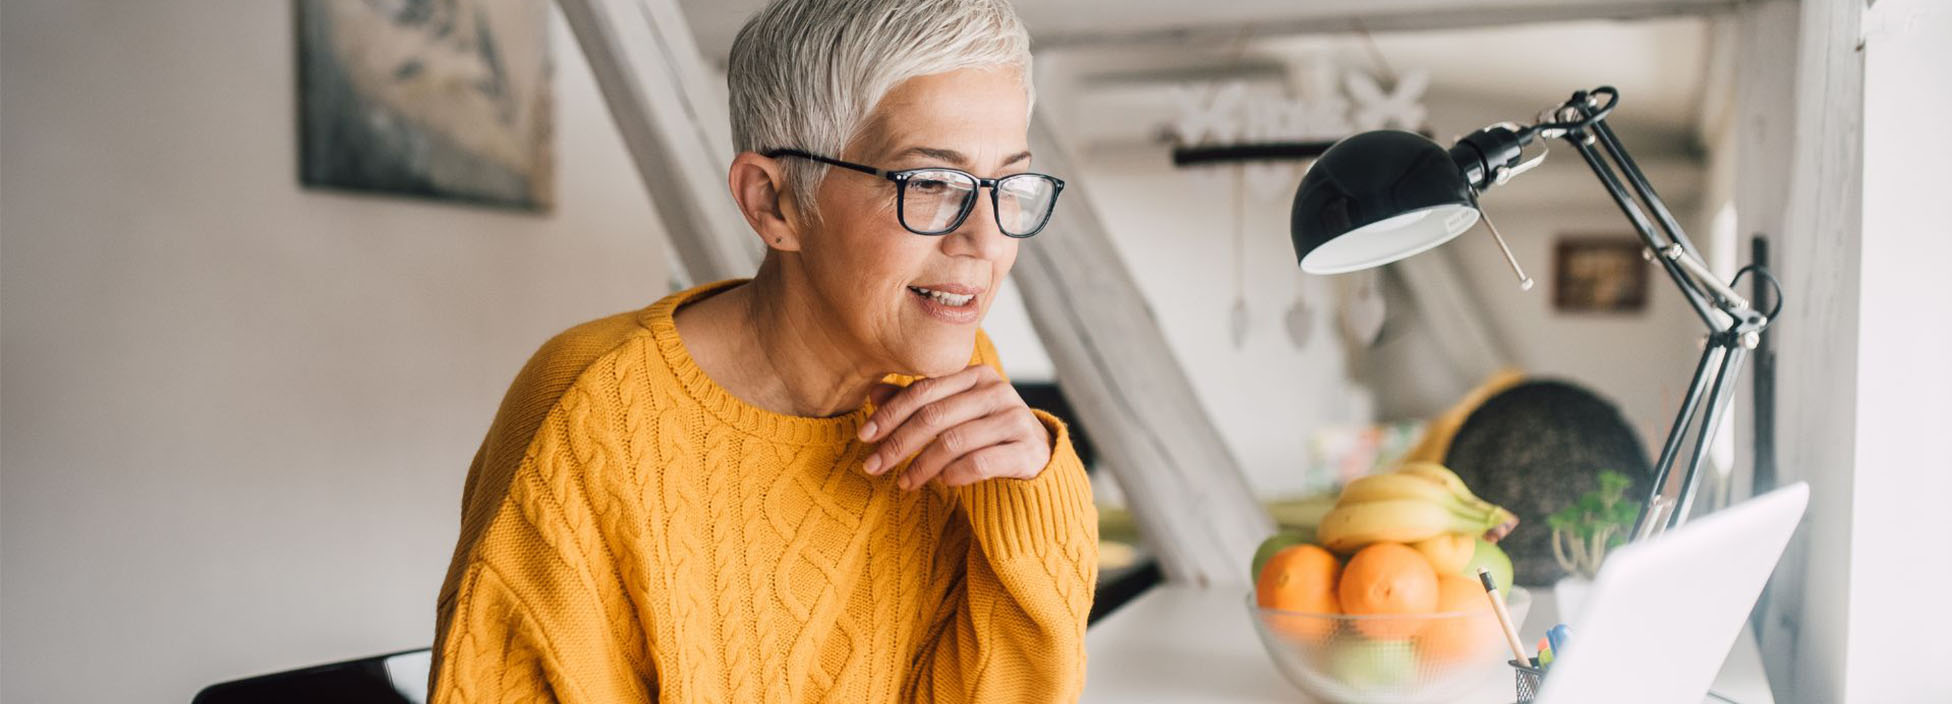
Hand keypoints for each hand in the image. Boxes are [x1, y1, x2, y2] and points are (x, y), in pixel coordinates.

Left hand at [858, 364, 1051, 489]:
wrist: (1037, 458)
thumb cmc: (985, 434)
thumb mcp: (952, 414)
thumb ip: (917, 403)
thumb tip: (873, 394)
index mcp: (977, 374)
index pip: (924, 390)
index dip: (890, 413)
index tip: (864, 436)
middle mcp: (998, 391)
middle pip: (935, 416)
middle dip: (898, 443)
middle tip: (873, 466)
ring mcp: (1015, 419)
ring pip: (954, 441)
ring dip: (921, 465)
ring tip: (904, 482)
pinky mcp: (1027, 450)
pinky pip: (980, 463)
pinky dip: (954, 474)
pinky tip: (942, 483)